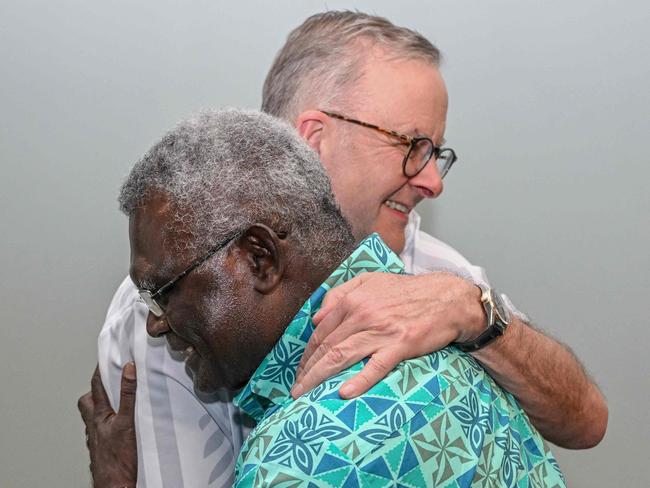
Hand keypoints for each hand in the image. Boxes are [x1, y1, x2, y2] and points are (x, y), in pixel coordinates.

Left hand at [77, 363, 137, 487]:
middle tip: (108, 383)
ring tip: (115, 403)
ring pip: (92, 418)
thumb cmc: (119, 461)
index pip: (96, 386)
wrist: (115, 487)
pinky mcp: (101, 450)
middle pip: (87, 402)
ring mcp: (96, 439)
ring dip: (101, 408)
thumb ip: (128, 395)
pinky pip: (100, 431)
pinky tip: (118, 427)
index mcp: (99, 416)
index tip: (105, 357)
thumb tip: (128, 370)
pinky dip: (107, 424)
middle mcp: (94, 426)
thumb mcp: (128, 422)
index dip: (100, 370)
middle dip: (95, 391)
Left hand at [291, 272, 484, 398]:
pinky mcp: (400, 345)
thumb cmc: (406, 291)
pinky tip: (344, 393)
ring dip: (319, 377)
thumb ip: (339, 294)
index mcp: (353, 300)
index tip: (300, 369)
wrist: (445, 298)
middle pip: (326, 346)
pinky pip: (376, 366)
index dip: (307, 353)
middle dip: (307, 370)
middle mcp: (362, 315)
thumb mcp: (369, 281)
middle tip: (296, 388)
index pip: (320, 331)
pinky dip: (359, 380)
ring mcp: (381, 331)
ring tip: (305, 394)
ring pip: (341, 356)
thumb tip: (316, 318)